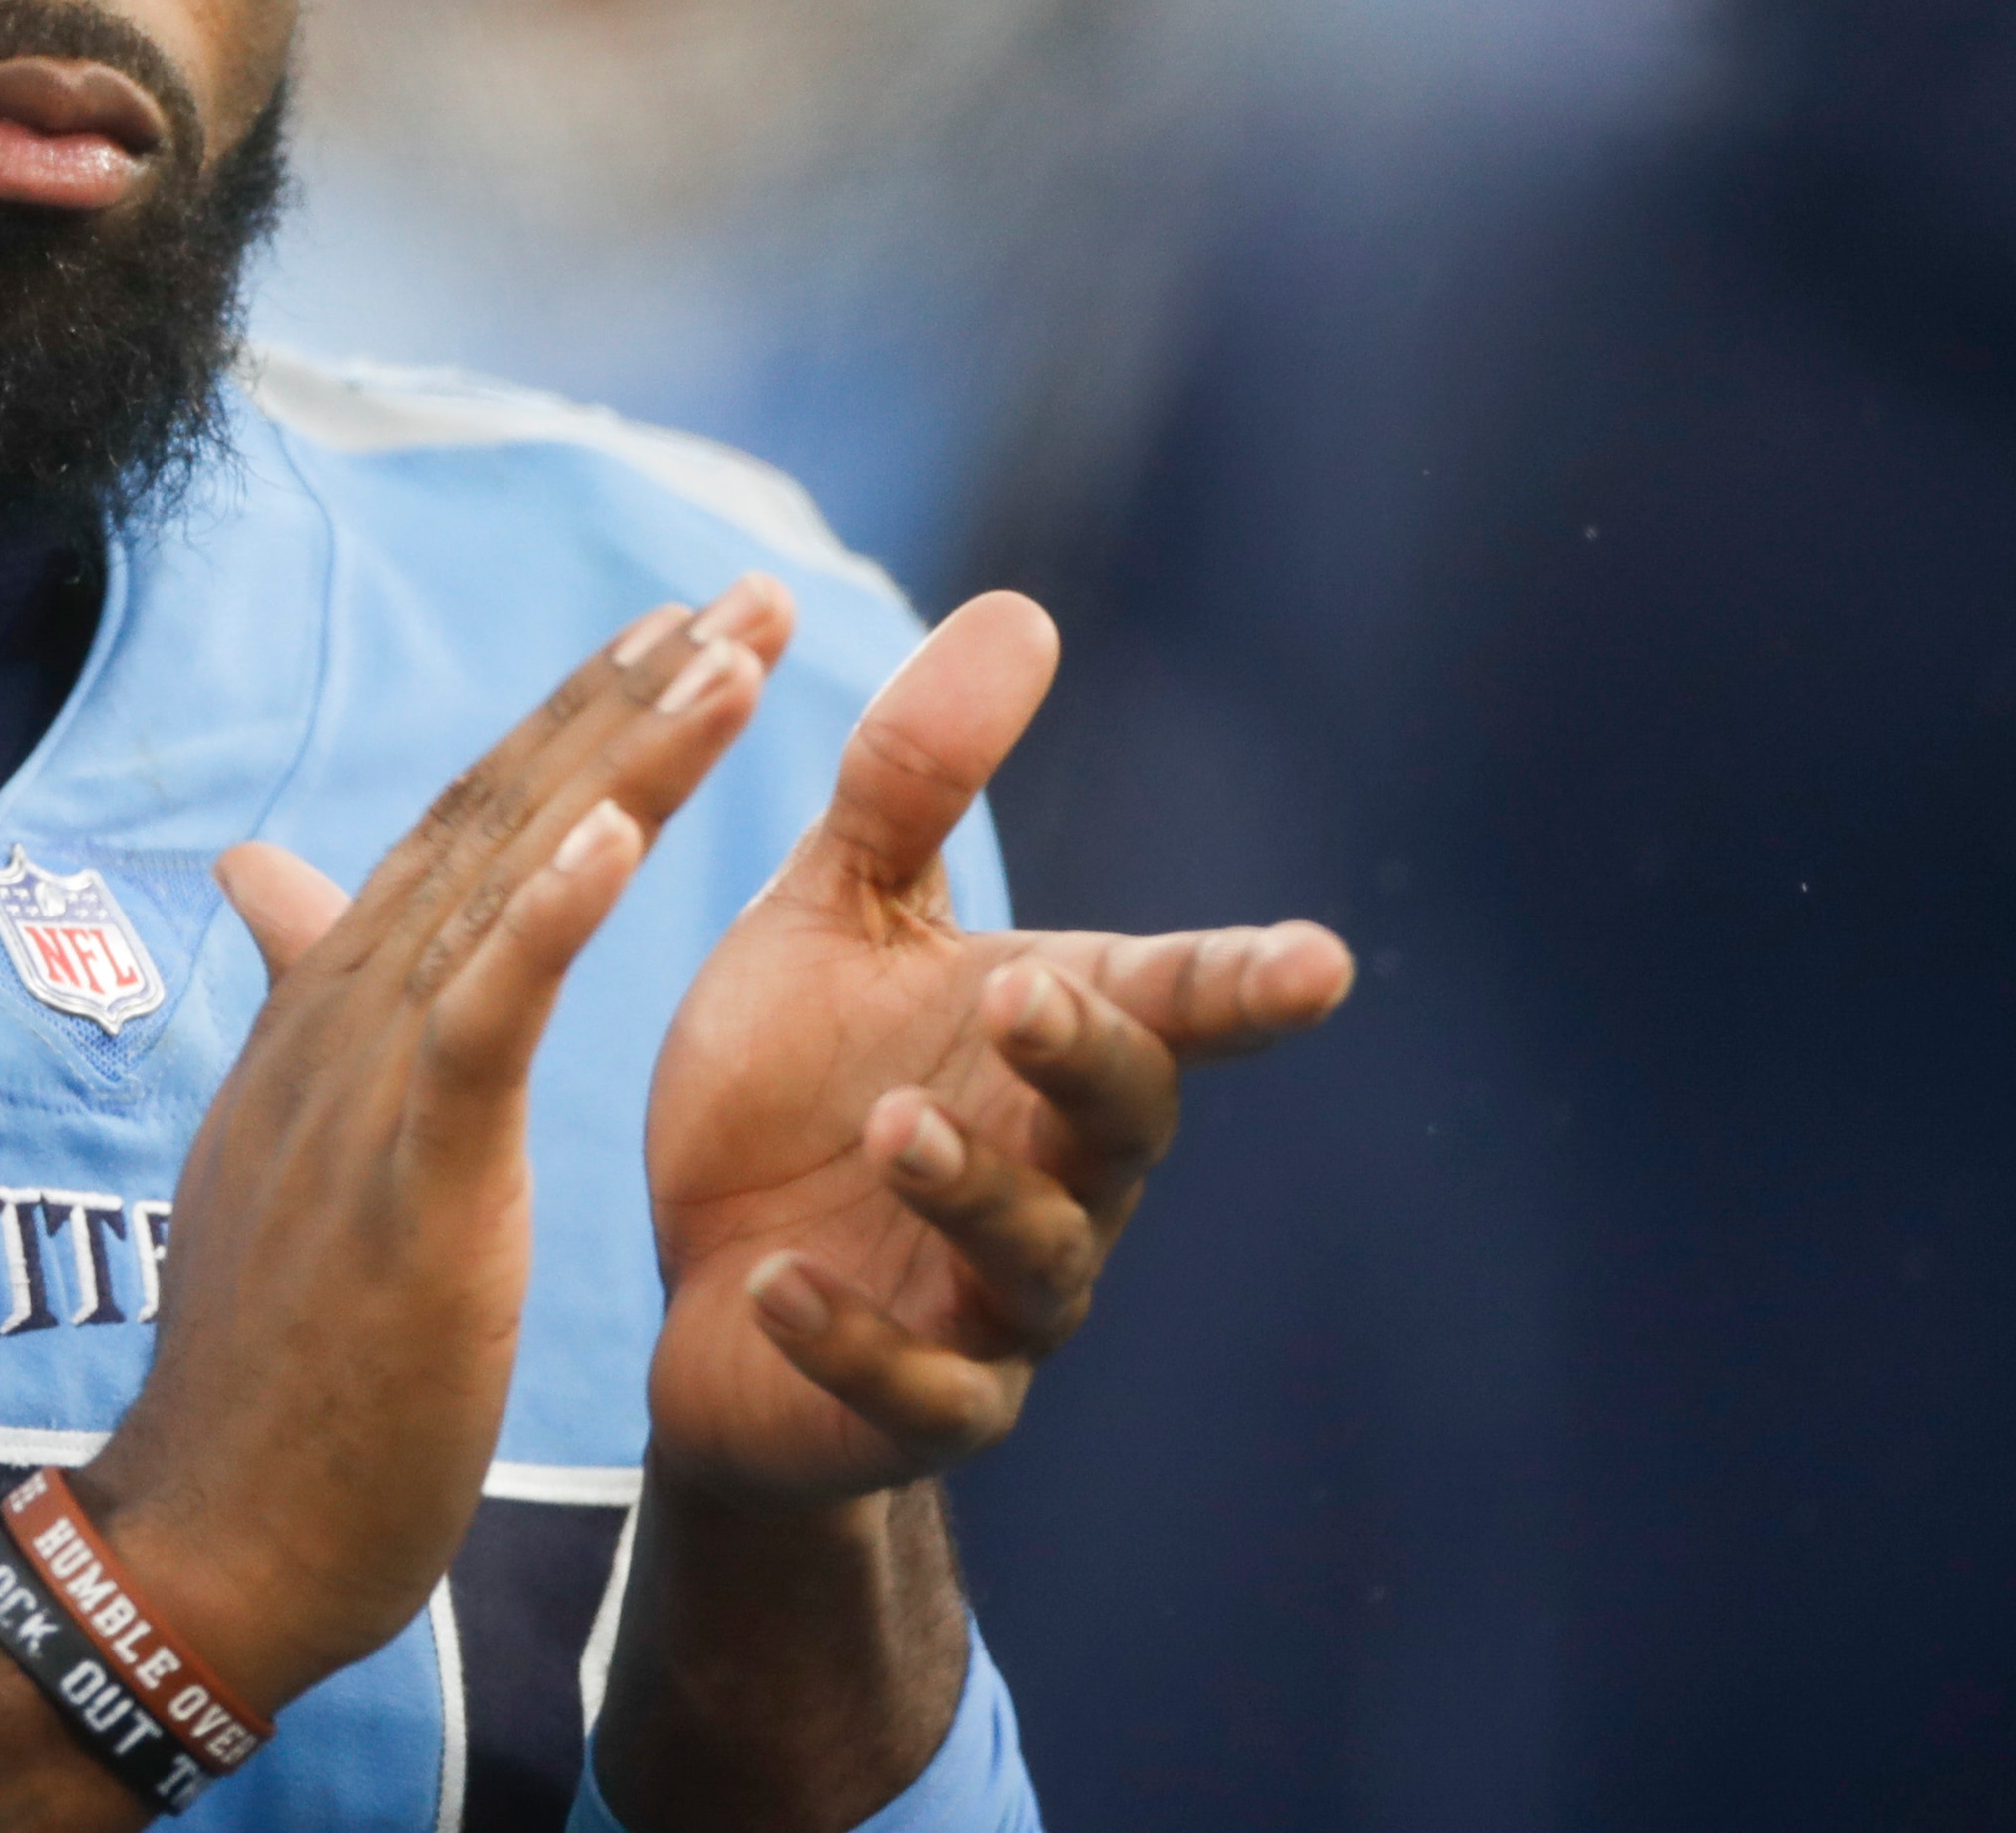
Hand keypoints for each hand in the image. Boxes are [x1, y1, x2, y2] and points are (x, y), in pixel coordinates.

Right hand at [86, 580, 801, 1710]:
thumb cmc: (277, 1369)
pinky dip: (542, 916)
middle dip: (627, 700)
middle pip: (497, 821)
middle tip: (748, 598)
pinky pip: (477, 1022)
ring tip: (728, 659)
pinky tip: (616, 831)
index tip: (679, 635)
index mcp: (331, 1015)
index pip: (466, 831)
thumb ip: (302, 999)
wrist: (216, 1542)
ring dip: (617, 762)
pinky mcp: (402, 1183)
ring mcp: (360, 1094)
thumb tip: (264, 869)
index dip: (572, 725)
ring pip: (497, 885)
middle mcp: (338, 1020)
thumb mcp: (293, 1152)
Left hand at [639, 593, 1351, 1503]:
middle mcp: (1058, 1177)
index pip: (1173, 1005)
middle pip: (1125, 1123)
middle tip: (1019, 993)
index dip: (1246, 985)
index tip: (1320, 961)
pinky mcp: (907, 1407)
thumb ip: (910, 780)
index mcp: (1048, 1050)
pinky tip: (774, 1283)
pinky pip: (914, 1392)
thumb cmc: (792, 1084)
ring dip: (970, 1192)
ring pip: (1035, 1263)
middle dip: (1087, 1061)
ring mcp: (994, 1305)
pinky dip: (850, 1342)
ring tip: (890, 1127)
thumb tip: (1019, 609)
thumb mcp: (834, 917)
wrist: (696, 1279)